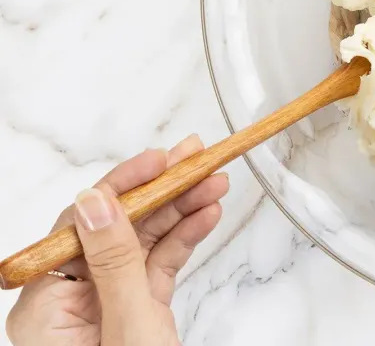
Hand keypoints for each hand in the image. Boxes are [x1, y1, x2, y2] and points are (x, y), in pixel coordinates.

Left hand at [5, 136, 228, 345]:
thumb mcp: (127, 329)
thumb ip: (113, 263)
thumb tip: (95, 201)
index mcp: (45, 307)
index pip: (81, 225)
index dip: (124, 186)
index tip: (163, 158)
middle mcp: (70, 303)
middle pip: (116, 228)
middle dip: (162, 191)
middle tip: (201, 158)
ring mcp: (105, 309)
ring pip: (142, 244)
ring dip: (181, 211)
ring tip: (217, 182)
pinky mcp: (135, 316)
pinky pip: (158, 267)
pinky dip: (185, 241)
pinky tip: (207, 218)